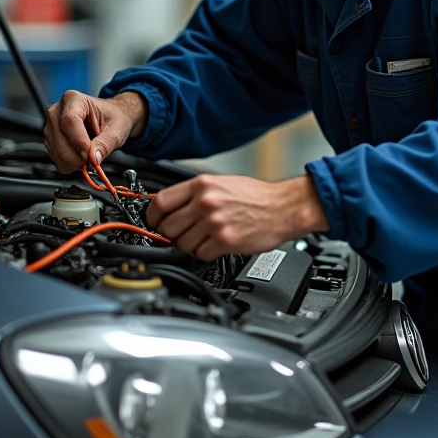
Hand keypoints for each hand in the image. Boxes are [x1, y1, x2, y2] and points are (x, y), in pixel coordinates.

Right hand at [44, 90, 147, 172]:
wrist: (110, 119)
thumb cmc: (112, 118)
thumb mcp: (117, 129)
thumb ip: (106, 144)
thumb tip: (93, 158)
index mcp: (73, 99)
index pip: (69, 121)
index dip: (79, 141)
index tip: (90, 156)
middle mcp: (57, 111)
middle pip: (60, 140)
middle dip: (78, 157)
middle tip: (94, 160)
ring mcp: (51, 127)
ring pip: (57, 152)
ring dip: (75, 162)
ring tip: (90, 155)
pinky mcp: (51, 141)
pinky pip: (57, 160)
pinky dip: (71, 164)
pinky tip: (82, 157)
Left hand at [146, 173, 329, 262]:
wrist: (284, 207)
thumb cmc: (256, 196)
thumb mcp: (222, 183)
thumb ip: (195, 193)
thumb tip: (171, 205)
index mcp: (202, 184)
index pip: (161, 201)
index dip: (153, 216)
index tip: (155, 222)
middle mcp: (206, 202)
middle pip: (167, 226)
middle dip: (171, 235)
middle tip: (181, 235)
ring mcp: (214, 221)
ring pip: (181, 244)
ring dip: (188, 247)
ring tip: (202, 240)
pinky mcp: (225, 240)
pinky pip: (199, 255)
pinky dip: (204, 254)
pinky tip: (215, 246)